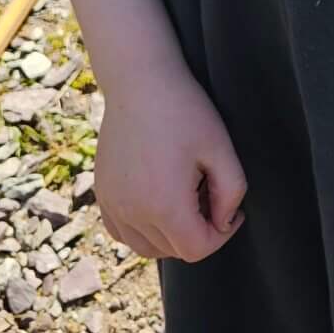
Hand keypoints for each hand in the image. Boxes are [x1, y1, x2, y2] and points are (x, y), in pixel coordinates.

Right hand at [94, 60, 247, 263]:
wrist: (139, 81)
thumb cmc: (184, 110)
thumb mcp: (221, 148)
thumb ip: (231, 192)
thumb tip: (223, 221)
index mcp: (164, 205)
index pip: (196, 250)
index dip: (221, 235)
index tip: (232, 209)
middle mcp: (132, 213)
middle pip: (173, 251)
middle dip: (198, 231)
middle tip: (210, 193)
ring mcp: (112, 205)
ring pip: (146, 247)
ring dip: (171, 235)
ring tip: (186, 195)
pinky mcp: (102, 194)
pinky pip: (123, 232)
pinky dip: (143, 229)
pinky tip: (158, 200)